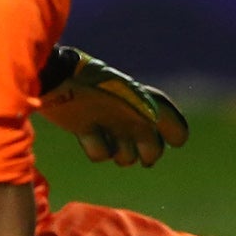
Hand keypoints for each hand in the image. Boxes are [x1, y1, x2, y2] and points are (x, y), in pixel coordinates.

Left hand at [36, 47, 188, 166]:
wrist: (57, 78)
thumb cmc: (95, 82)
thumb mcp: (130, 95)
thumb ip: (156, 113)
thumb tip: (179, 136)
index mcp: (142, 101)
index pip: (171, 120)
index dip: (176, 132)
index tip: (174, 139)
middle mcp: (128, 114)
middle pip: (152, 146)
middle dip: (150, 153)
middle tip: (145, 157)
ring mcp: (108, 124)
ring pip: (126, 155)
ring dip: (123, 153)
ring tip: (114, 141)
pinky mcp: (87, 131)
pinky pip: (100, 154)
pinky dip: (97, 149)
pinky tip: (88, 133)